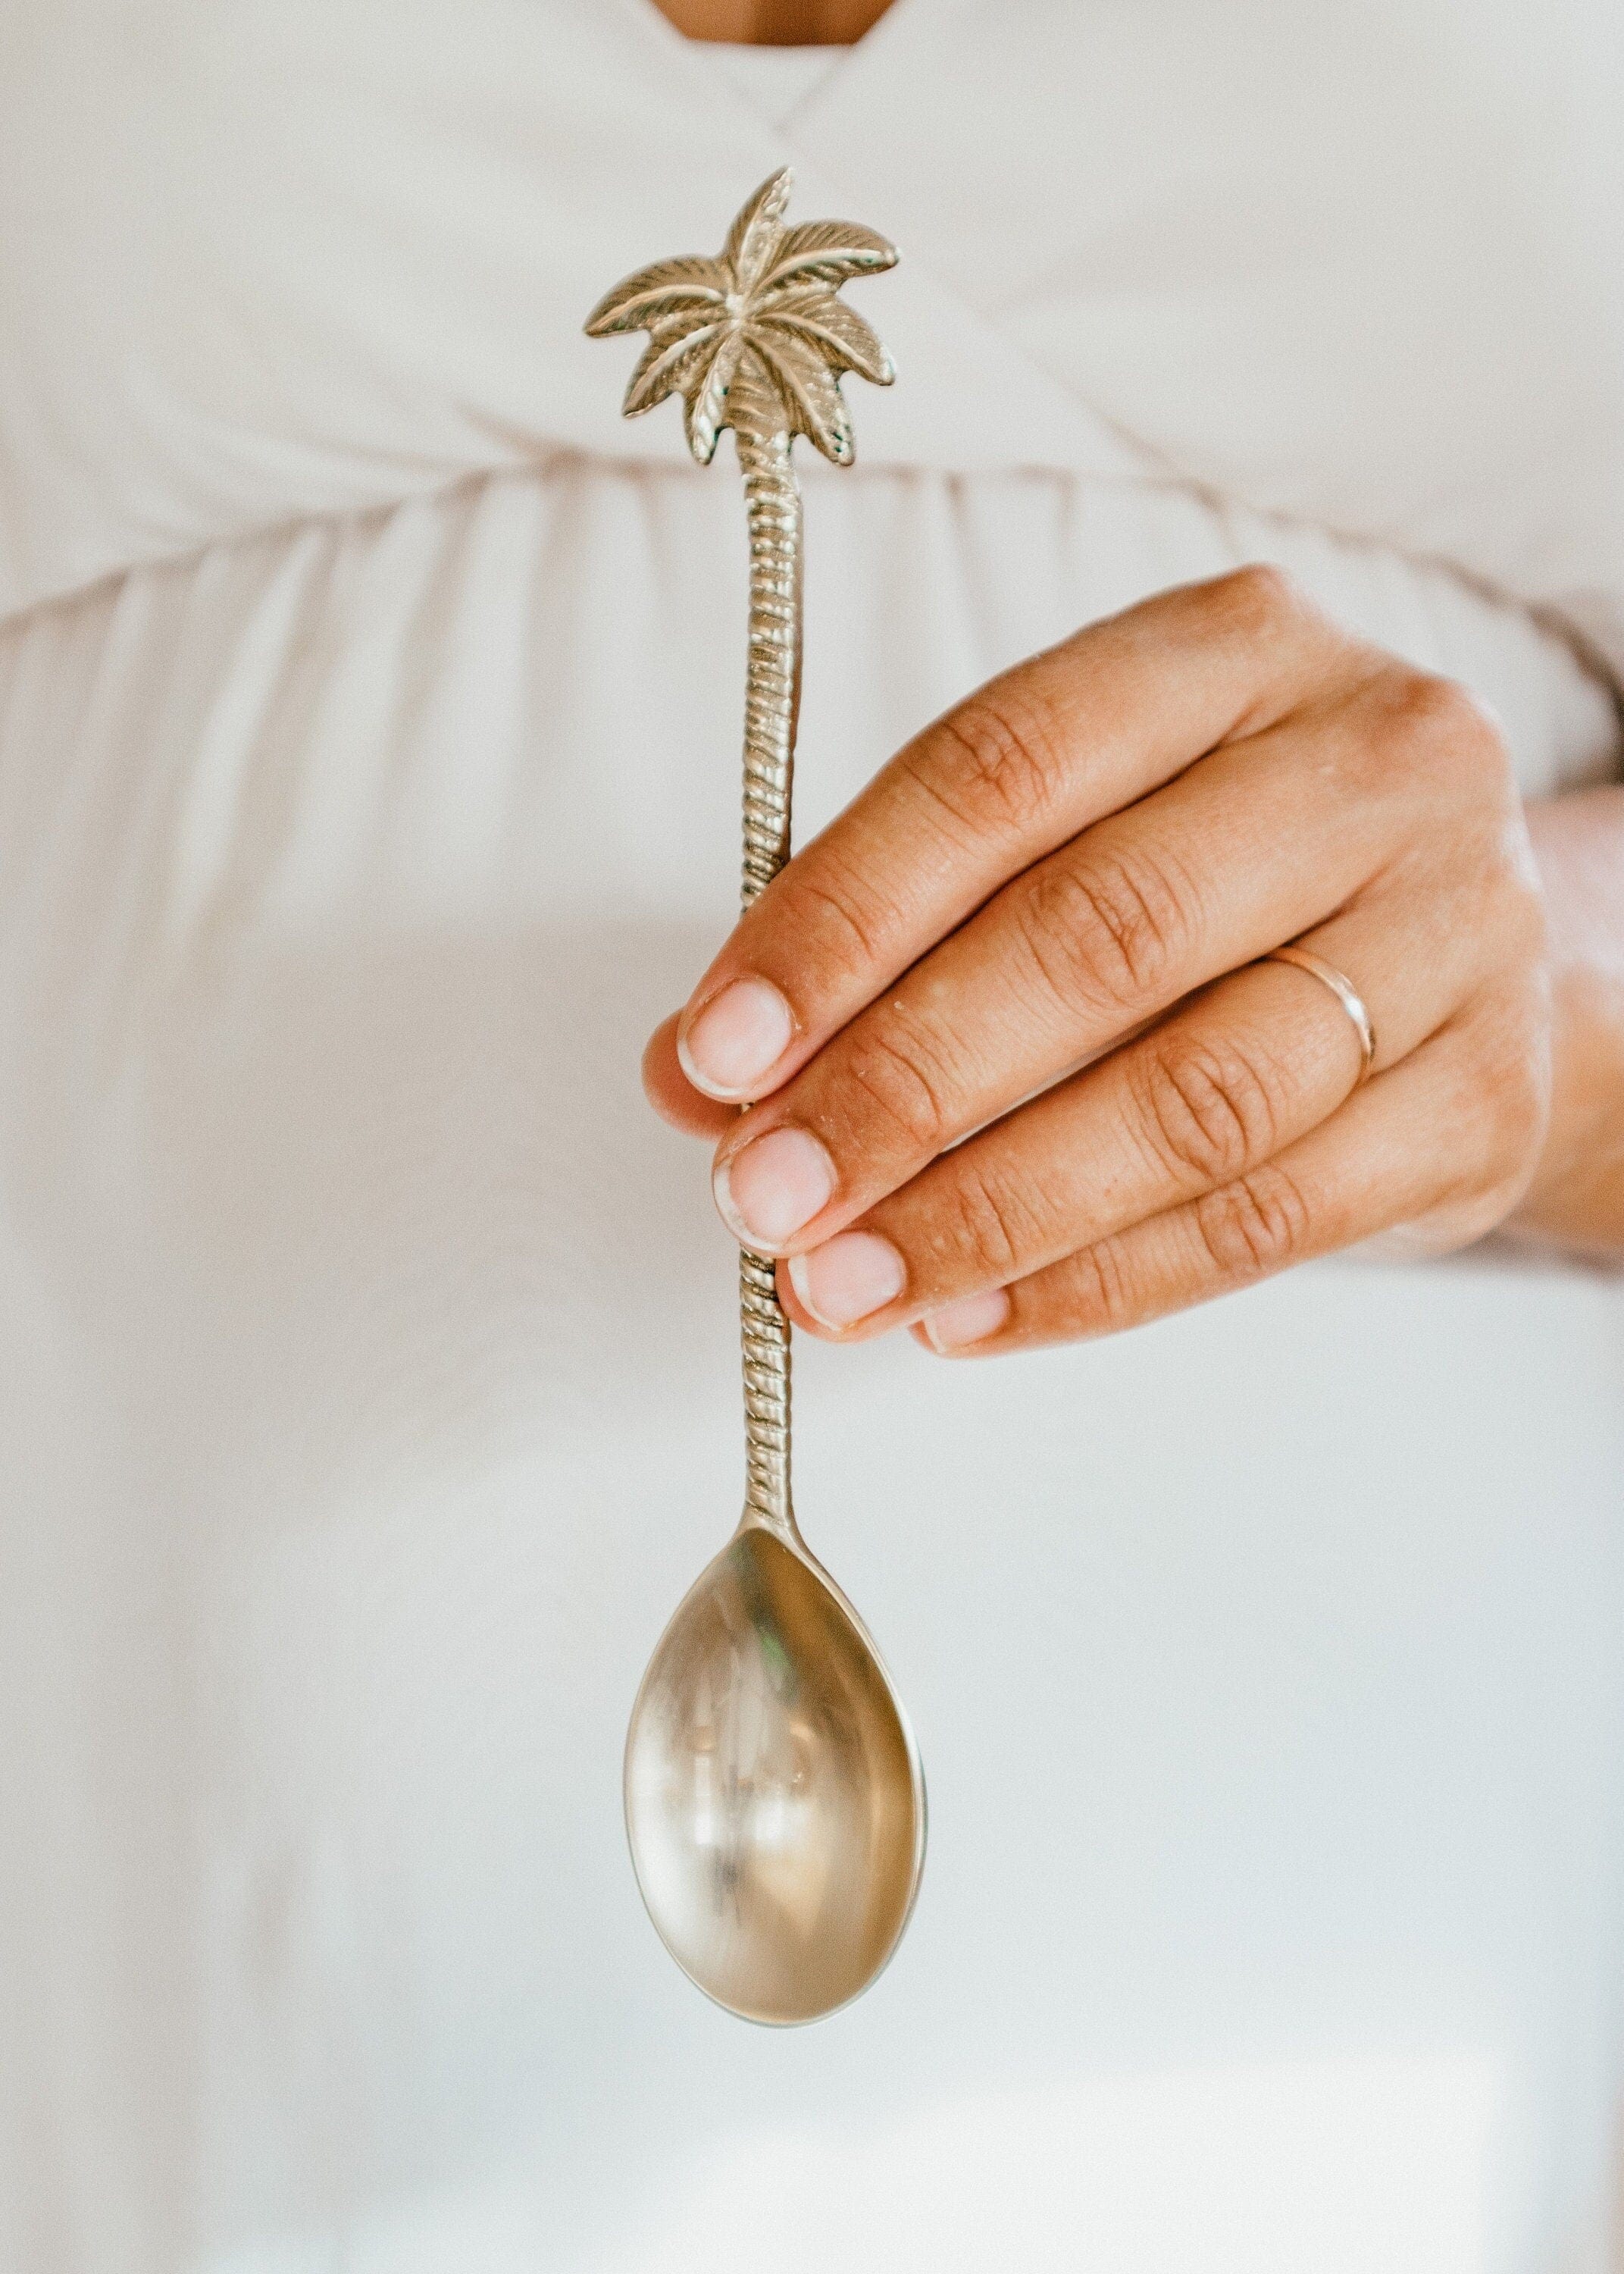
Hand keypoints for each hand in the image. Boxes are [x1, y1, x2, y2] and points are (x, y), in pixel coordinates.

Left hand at [645, 567, 1555, 1353]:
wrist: (1479, 948)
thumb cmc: (1231, 876)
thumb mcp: (1071, 834)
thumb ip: (888, 934)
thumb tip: (701, 1077)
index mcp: (1232, 651)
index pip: (1000, 773)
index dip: (841, 919)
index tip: (722, 1047)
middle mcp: (1367, 765)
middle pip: (1100, 936)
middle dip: (900, 1085)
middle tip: (766, 1190)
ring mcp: (1453, 931)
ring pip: (1192, 1097)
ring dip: (984, 1210)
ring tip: (842, 1279)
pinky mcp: (1481, 1099)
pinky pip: (1267, 1219)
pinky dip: (1094, 1283)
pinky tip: (969, 1313)